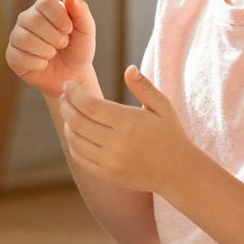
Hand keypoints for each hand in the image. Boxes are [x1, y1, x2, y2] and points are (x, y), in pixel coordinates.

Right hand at [5, 0, 95, 99]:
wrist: (72, 76)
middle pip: (34, 21)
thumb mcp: (86, 30)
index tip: (69, 30)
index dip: (59, 18)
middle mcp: (26, 18)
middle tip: (63, 44)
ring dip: (46, 51)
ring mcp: (16, 36)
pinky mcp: (11, 55)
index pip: (45, 2)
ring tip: (53, 54)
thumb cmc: (79, 49)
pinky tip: (44, 64)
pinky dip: (38, 64)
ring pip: (25, 39)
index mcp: (43, 7)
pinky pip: (19, 57)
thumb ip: (81, 11)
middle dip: (55, 38)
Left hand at [59, 66, 198, 194]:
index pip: (89, 105)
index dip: (73, 94)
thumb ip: (144, 87)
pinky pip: (81, 158)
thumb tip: (129, 68)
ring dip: (67, 125)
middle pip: (77, 122)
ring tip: (69, 113)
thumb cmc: (171, 135)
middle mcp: (117, 143)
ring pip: (75, 141)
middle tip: (64, 96)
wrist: (179, 172)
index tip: (68, 85)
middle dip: (66, 106)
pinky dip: (73, 144)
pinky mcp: (108, 175)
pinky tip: (76, 133)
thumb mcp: (163, 107)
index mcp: (129, 122)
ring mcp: (110, 162)